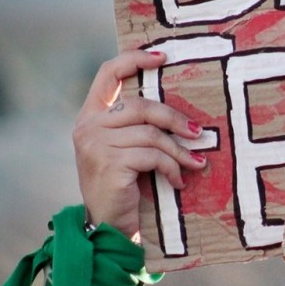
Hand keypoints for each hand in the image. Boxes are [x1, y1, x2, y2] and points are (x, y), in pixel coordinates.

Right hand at [72, 49, 205, 236]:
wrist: (107, 228)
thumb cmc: (121, 188)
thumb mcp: (122, 151)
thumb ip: (134, 127)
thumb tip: (178, 113)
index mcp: (89, 117)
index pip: (107, 74)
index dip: (134, 60)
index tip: (163, 57)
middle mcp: (87, 127)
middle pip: (140, 105)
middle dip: (173, 118)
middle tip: (197, 132)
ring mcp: (95, 144)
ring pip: (151, 134)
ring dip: (178, 150)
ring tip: (194, 163)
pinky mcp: (110, 163)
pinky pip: (153, 156)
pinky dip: (172, 168)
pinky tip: (178, 181)